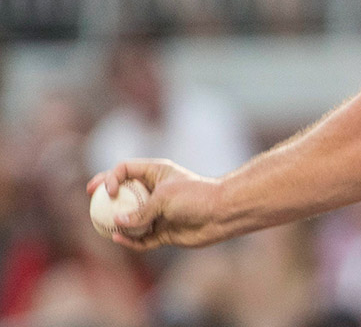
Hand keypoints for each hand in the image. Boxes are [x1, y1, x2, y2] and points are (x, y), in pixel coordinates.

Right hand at [86, 159, 225, 249]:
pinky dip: (130, 239)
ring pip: (130, 218)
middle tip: (90, 198)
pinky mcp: (163, 231)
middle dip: (105, 196)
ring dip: (117, 222)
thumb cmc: (196, 197)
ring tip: (103, 225)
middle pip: (123, 192)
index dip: (112, 176)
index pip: (126, 169)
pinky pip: (141, 237)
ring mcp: (158, 212)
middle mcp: (155, 192)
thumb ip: (140, 211)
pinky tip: (119, 238)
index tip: (108, 190)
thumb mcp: (164, 198)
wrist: (222, 214)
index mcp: (156, 173)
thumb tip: (118, 224)